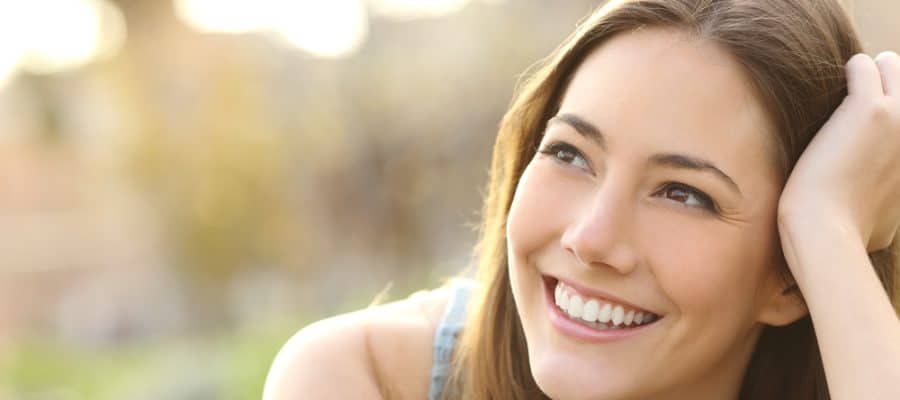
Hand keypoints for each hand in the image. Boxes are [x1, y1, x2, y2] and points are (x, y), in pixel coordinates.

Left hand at [778, 52, 899, 251]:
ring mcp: (899, 117)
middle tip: (853, 98)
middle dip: (882, 81)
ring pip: (890, 64)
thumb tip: (884, 214)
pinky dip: (846, 71)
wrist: (827, 230)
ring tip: (840, 92)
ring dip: (864, 72)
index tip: (867, 118)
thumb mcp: (887, 225)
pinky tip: (830, 88)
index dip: (889, 105)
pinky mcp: (868, 108)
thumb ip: (892, 206)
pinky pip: (862, 66)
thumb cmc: (847, 233)